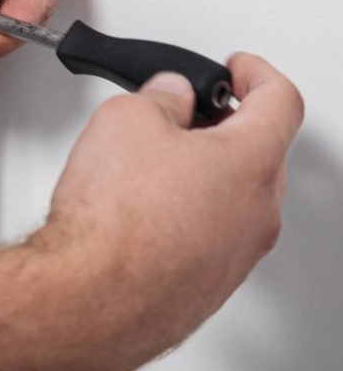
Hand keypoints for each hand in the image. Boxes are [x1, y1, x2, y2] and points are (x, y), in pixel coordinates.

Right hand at [40, 53, 303, 370]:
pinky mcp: (205, 290)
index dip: (259, 74)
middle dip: (224, 128)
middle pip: (257, 154)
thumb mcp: (127, 119)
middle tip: (186, 117)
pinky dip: (184, 218)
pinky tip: (140, 215)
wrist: (90, 301)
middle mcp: (255, 215)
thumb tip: (168, 98)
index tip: (240, 69)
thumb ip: (159, 98)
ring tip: (149, 169)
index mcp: (251, 162)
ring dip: (201, 176)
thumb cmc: (113, 221)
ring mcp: (233, 259)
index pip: (280, 101)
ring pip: (231, 200)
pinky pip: (206, 239)